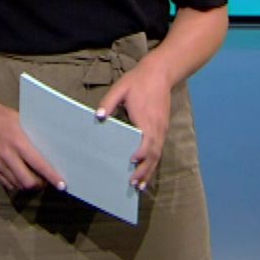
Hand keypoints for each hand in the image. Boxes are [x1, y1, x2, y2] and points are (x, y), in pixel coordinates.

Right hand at [0, 101, 63, 194]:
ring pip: (17, 185)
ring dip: (28, 185)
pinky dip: (16, 183)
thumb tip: (52, 152)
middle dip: (39, 184)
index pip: (39, 164)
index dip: (52, 176)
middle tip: (45, 181)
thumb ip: (34, 139)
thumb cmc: (4, 117)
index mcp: (18, 142)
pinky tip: (20, 176)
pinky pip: (7, 184)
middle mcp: (7, 155)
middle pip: (28, 181)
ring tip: (34, 178)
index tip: (62, 185)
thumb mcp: (22, 123)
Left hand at [95, 63, 171, 191]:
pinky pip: (158, 149)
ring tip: (140, 186)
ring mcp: (161, 129)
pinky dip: (153, 162)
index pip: (146, 141)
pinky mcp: (162, 129)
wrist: (160, 73)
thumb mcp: (120, 89)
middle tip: (133, 184)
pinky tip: (146, 171)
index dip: (141, 152)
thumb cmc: (138, 81)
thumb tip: (98, 117)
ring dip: (149, 170)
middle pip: (153, 154)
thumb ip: (109, 103)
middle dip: (144, 170)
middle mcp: (157, 128)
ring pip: (157, 154)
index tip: (132, 161)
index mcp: (146, 119)